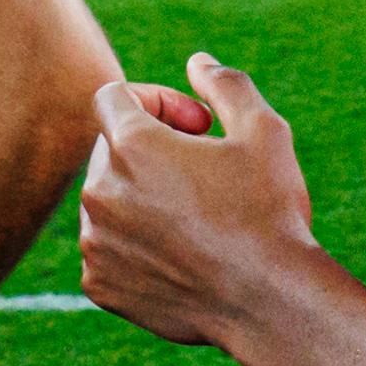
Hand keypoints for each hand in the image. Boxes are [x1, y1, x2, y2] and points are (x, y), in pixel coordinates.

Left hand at [78, 61, 321, 347]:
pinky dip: (137, 245)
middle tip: (208, 173)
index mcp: (132, 145)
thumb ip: (226, 86)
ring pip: (108, 200)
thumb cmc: (270, 211)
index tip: (199, 126)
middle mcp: (99, 190)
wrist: (271, 301)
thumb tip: (197, 64)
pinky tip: (184, 256)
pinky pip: (108, 249)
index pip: (113, 96)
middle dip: (152, 150)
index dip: (156, 100)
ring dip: (143, 197)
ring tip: (199, 218)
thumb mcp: (264, 132)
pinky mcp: (99, 284)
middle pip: (111, 149)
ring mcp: (95, 242)